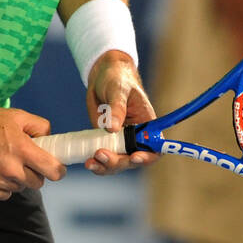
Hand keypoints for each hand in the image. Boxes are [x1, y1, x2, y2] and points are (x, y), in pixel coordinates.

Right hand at [0, 102, 65, 200]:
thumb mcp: (17, 116)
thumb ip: (40, 126)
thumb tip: (50, 139)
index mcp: (22, 149)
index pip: (52, 171)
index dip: (57, 170)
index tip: (55, 168)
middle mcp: (11, 169)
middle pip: (37, 182)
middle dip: (35, 172)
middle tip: (25, 161)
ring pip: (20, 187)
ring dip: (17, 178)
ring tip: (5, 162)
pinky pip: (4, 194)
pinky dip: (3, 186)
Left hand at [83, 51, 158, 175]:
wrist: (102, 76)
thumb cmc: (118, 78)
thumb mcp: (118, 90)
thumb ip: (117, 108)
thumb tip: (112, 128)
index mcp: (147, 125)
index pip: (154, 148)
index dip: (147, 157)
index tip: (134, 157)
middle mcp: (135, 137)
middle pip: (131, 160)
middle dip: (118, 161)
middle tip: (101, 154)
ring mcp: (119, 141)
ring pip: (116, 163)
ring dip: (105, 166)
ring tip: (90, 162)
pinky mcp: (104, 141)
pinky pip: (102, 159)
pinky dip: (96, 163)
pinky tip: (87, 161)